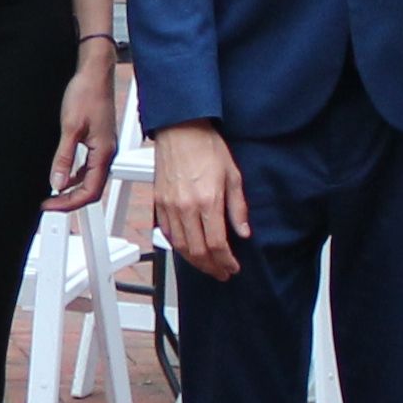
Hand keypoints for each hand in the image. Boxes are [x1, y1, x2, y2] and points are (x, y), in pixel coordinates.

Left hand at [44, 50, 115, 212]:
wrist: (94, 73)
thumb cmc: (86, 94)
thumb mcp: (69, 128)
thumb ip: (63, 158)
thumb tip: (56, 183)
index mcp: (103, 153)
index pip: (90, 192)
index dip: (68, 204)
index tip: (49, 205)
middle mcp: (107, 153)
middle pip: (92, 189)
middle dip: (70, 200)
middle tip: (48, 203)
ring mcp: (104, 148)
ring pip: (91, 179)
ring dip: (72, 189)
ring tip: (52, 193)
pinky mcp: (99, 141)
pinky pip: (90, 167)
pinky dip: (76, 175)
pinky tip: (63, 174)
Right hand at [148, 123, 249, 280]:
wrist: (181, 129)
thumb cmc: (206, 147)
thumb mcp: (233, 175)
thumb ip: (238, 208)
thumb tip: (243, 231)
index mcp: (208, 201)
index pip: (216, 244)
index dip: (226, 261)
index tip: (233, 266)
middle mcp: (186, 207)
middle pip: (197, 251)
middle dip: (212, 267)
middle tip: (222, 272)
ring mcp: (170, 206)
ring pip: (180, 246)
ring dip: (195, 261)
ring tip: (207, 266)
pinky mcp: (159, 203)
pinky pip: (168, 233)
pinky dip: (178, 246)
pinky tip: (188, 249)